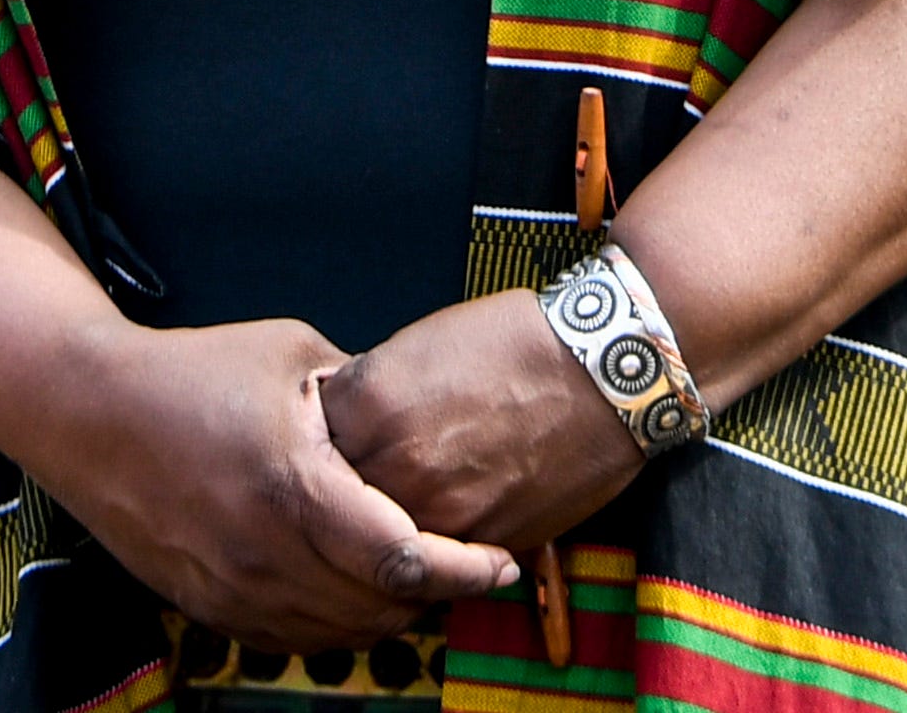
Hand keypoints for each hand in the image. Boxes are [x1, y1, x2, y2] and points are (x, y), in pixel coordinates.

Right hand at [52, 317, 522, 647]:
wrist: (90, 412)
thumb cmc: (196, 369)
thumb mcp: (293, 355)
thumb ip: (362, 395)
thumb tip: (418, 419)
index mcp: (295, 487)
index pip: (402, 556)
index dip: (463, 568)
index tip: (501, 562)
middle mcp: (265, 553)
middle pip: (380, 606)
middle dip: (435, 592)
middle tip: (468, 561)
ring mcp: (234, 590)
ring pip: (341, 632)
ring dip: (387, 610)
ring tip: (418, 572)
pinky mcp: (210, 607)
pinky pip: (294, 638)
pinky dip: (337, 621)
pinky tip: (353, 585)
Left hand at [321, 289, 642, 558]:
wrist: (600, 373)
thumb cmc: (514, 343)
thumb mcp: (419, 344)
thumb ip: (370, 394)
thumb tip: (341, 428)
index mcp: (370, 403)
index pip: (306, 441)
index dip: (316, 441)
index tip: (324, 439)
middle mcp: (394, 465)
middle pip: (334, 502)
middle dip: (337, 493)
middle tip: (351, 481)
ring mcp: (436, 513)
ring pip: (379, 544)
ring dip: (380, 531)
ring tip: (398, 503)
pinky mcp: (477, 547)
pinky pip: (431, 563)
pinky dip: (428, 550)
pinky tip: (438, 521)